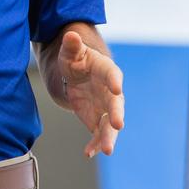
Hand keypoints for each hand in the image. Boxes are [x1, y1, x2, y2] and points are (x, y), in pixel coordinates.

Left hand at [58, 31, 123, 157]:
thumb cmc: (76, 59)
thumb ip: (71, 45)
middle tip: (118, 124)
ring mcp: (105, 108)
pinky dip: (95, 144)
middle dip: (117, 114)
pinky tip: (89, 153)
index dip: (114, 81)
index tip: (116, 88)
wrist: (76, 75)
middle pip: (116, 104)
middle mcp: (110, 92)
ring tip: (107, 150)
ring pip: (110, 124)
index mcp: (106, 70)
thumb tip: (70, 35)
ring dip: (109, 137)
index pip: (112, 74)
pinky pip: (98, 135)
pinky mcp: (97, 120)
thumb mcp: (71, 51)